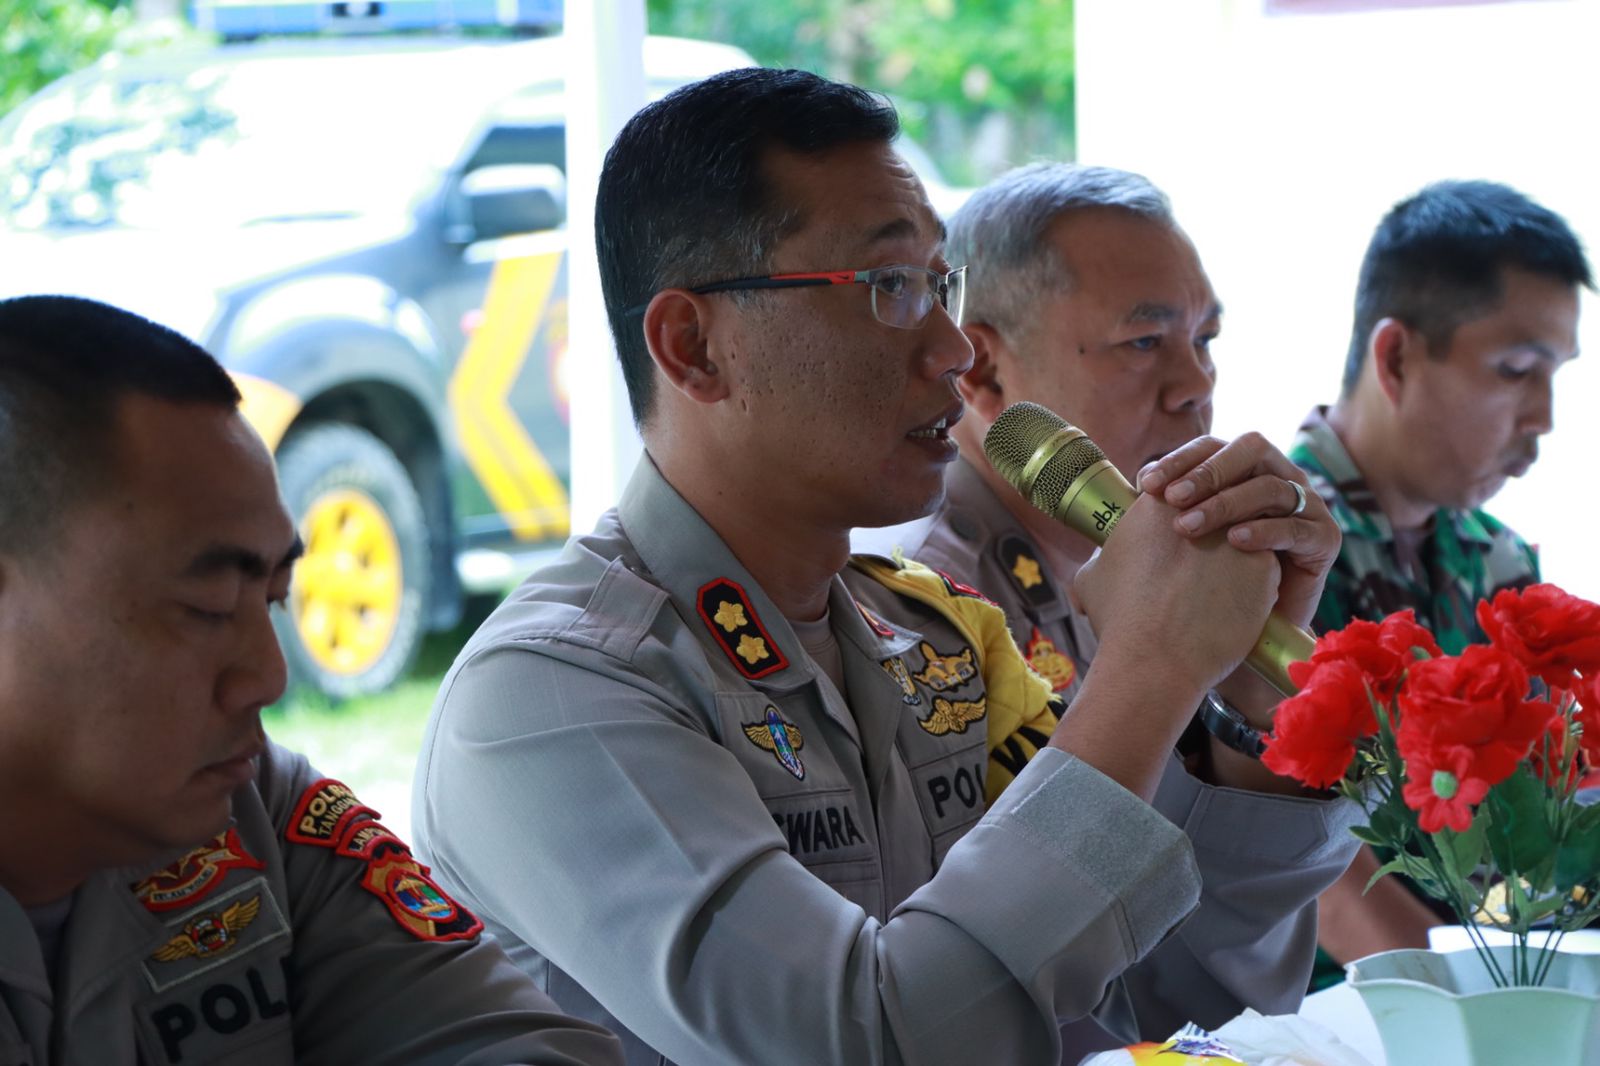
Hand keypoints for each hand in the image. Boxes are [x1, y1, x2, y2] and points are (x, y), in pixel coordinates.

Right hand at [1073, 491, 1280, 701]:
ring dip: (1240, 547)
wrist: (1155, 661)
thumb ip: (1103, 558)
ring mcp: (1239, 533)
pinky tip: (1240, 600)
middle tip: (1203, 558)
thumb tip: (1101, 564)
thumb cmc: (1120, 620)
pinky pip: (1266, 562)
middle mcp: (1203, 507)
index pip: (1182, 488)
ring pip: (1248, 529)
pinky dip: (1256, 578)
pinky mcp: (1265, 565)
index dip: (1182, 510)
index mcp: (1159, 502)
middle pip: (1219, 502)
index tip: (1179, 534)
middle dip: (1216, 523)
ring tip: (1223, 579)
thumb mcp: (1092, 577)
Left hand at [1136, 432, 1337, 630]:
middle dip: (1208, 472)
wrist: (1246, 635)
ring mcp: (1306, 507)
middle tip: (1172, 499)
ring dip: (1227, 503)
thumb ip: (1154, 522)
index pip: (1212, 447)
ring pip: (1271, 486)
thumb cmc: (1205, 587)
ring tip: (1190, 527)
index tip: (1146, 485)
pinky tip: (1233, 543)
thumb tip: (1125, 500)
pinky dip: (1264, 530)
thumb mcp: (1174, 548)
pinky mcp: (1324, 539)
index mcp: (1241, 473)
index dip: (1180, 459)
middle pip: (1250, 450)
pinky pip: (1297, 526)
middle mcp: (1277, 479)